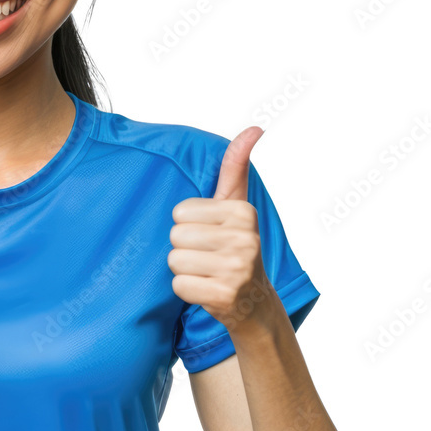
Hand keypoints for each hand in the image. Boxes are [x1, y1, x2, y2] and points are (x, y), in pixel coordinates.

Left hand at [168, 126, 272, 333]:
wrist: (253, 301)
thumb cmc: (234, 245)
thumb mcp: (235, 205)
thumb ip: (235, 167)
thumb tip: (255, 128)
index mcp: (243, 212)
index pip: (180, 211)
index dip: (188, 224)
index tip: (210, 234)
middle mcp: (245, 239)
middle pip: (176, 235)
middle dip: (184, 248)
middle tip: (207, 256)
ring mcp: (237, 269)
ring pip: (174, 261)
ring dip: (184, 269)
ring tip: (207, 272)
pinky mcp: (224, 295)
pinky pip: (179, 286)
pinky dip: (187, 290)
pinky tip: (207, 289)